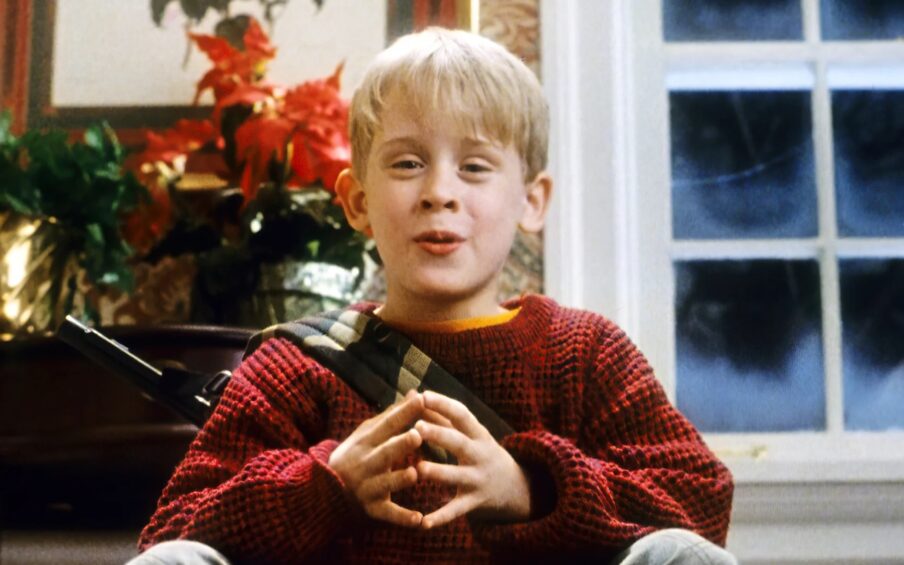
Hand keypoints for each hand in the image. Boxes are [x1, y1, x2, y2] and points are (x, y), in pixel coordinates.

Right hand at [328, 391, 424, 526]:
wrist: (323, 494)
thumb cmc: (354, 457)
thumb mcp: (366, 434)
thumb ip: (391, 416)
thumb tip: (414, 393)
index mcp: (364, 443)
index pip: (386, 425)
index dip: (402, 413)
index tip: (420, 399)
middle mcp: (364, 464)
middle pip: (383, 453)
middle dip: (399, 445)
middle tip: (417, 435)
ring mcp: (366, 488)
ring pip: (384, 484)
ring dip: (399, 479)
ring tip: (414, 474)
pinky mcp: (371, 510)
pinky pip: (388, 514)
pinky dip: (403, 518)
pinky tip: (419, 520)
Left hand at [414, 391, 530, 528]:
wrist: (514, 487)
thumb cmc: (480, 452)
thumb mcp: (470, 434)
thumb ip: (443, 417)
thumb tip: (414, 395)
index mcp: (478, 434)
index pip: (462, 415)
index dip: (443, 404)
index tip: (423, 395)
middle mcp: (480, 455)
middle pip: (459, 443)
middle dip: (439, 434)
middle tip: (417, 427)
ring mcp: (478, 479)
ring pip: (457, 476)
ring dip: (438, 472)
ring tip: (419, 469)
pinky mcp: (474, 502)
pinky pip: (456, 510)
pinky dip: (441, 517)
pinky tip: (423, 523)